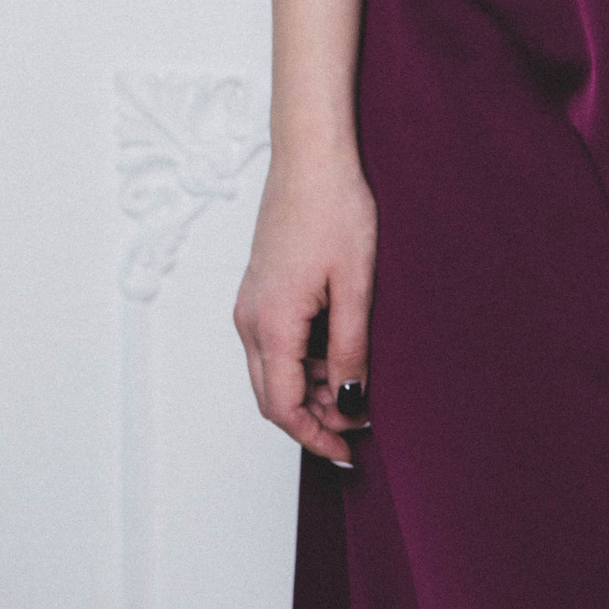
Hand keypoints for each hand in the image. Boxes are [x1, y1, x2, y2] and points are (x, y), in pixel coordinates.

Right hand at [235, 145, 377, 466]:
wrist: (310, 157)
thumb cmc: (335, 210)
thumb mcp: (355, 285)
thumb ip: (350, 348)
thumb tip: (351, 402)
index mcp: (272, 324)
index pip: (284, 408)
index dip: (316, 437)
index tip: (349, 452)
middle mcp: (250, 321)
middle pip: (273, 397)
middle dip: (314, 420)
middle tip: (358, 428)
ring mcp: (250, 306)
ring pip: (274, 373)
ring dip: (311, 391)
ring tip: (358, 388)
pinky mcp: (259, 292)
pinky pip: (275, 346)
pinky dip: (304, 363)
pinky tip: (339, 354)